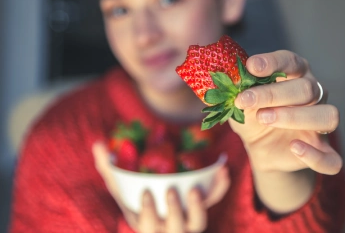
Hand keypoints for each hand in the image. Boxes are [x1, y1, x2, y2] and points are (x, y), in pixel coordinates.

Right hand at [92, 142, 229, 232]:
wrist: (161, 204)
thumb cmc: (137, 196)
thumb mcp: (121, 185)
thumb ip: (109, 167)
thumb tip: (98, 144)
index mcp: (147, 223)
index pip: (147, 226)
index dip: (148, 214)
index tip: (146, 194)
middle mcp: (170, 226)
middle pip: (176, 229)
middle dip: (174, 212)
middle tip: (171, 191)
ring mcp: (188, 219)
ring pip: (198, 223)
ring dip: (199, 207)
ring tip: (194, 189)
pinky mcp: (202, 205)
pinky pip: (214, 199)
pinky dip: (220, 187)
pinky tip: (222, 169)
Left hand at [229, 50, 341, 174]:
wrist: (260, 147)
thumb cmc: (253, 115)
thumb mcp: (240, 102)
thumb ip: (237, 90)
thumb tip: (226, 79)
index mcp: (295, 76)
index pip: (291, 62)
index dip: (273, 62)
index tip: (251, 66)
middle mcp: (314, 95)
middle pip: (307, 88)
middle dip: (274, 94)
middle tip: (247, 100)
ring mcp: (321, 124)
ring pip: (327, 116)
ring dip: (295, 117)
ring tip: (264, 118)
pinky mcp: (323, 151)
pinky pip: (332, 158)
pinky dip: (314, 155)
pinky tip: (294, 148)